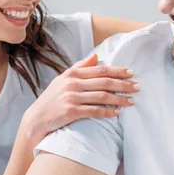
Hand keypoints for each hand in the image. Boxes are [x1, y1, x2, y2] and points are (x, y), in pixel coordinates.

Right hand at [22, 53, 138, 137]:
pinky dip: (107, 112)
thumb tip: (96, 55)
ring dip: (119, 98)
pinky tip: (117, 113)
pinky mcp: (70, 111)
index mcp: (72, 74)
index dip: (118, 71)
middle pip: (104, 82)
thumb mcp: (63, 79)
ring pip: (102, 96)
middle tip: (137, 87)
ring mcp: (71, 97)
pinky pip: (94, 111)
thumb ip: (80, 67)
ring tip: (131, 101)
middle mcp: (72, 83)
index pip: (100, 70)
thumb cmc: (52, 98)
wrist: (36, 118)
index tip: (131, 73)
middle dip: (123, 84)